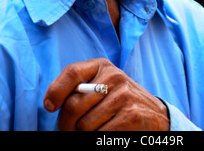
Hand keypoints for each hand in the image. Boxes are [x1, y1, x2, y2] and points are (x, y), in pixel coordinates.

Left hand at [43, 58, 169, 130]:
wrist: (153, 113)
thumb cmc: (117, 99)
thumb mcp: (101, 83)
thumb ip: (79, 86)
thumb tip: (51, 102)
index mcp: (102, 66)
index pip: (72, 73)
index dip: (56, 91)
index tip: (50, 106)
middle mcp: (114, 76)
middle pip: (74, 104)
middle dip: (66, 123)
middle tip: (70, 128)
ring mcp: (124, 95)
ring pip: (84, 124)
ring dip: (83, 133)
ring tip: (91, 129)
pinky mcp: (131, 115)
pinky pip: (99, 134)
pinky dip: (97, 138)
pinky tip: (105, 132)